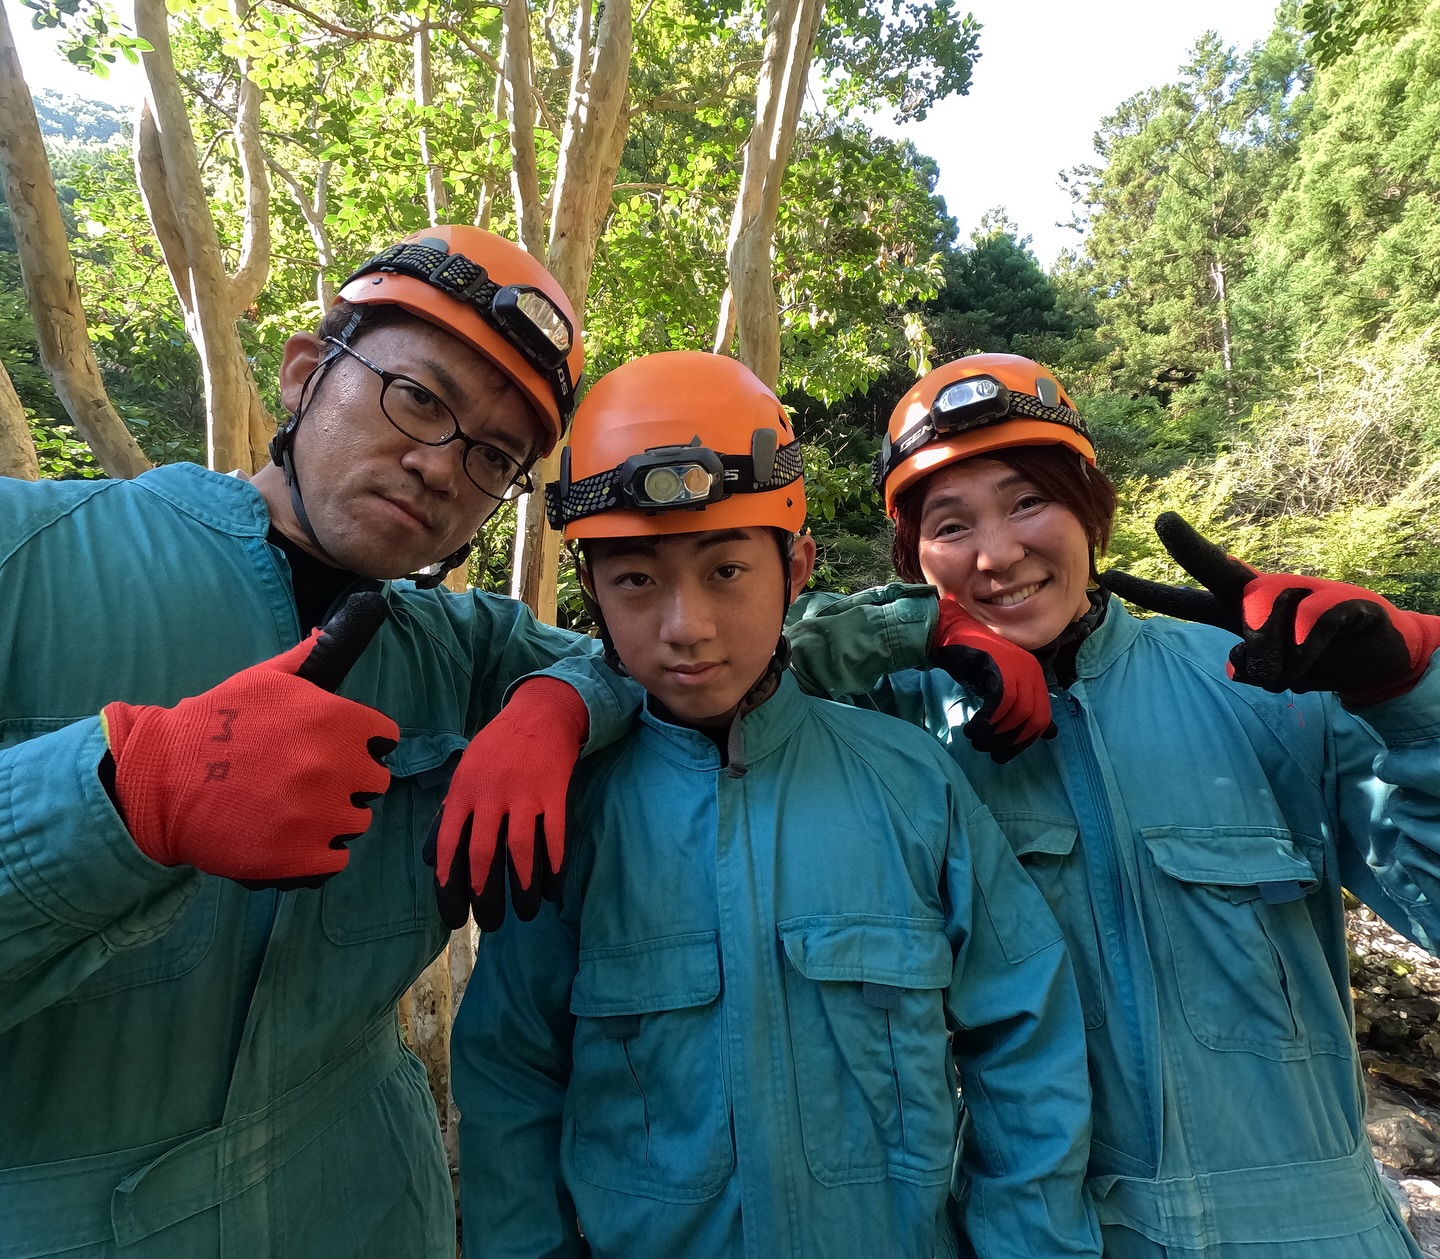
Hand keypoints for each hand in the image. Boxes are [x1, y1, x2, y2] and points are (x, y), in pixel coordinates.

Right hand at [101, 591, 397, 887]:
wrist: (159, 780)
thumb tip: (328, 631)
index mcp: (336, 721)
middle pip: (375, 783)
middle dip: (350, 781)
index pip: (385, 739)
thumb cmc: (212, 724)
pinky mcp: (301, 856)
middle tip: (311, 781)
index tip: (341, 750)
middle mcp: (336, 767)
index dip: (364, 744)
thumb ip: (306, 659)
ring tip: (295, 810)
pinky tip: (292, 838)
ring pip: (358, 821)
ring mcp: (320, 815)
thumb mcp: (262, 680)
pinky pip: (337, 858)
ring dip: (334, 817)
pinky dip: (319, 852)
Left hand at [424, 677, 588, 931]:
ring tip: (524, 913)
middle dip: (485, 897)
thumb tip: (431, 858)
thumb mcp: (464, 772)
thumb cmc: (497, 747)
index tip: (453, 916)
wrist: (540, 714)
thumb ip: (448, 814)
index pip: (449, 847)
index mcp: (463, 793)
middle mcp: (490, 796)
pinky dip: (553, 868)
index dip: (449, 886)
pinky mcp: (554, 795)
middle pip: (484, 857)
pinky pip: (554, 839)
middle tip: (490, 923)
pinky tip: (551, 890)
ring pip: (520, 853)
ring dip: (522, 889)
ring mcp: (524, 796)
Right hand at [931, 598, 1055, 762]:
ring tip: (976, 739)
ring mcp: (1017, 668)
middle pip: (1033, 718)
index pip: (1042, 718)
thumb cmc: (972, 664)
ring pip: (1018, 713)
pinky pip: (1001, 702)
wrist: (950, 634)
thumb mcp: (1002, 688)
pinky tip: (973, 729)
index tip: (1003, 754)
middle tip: (990, 752)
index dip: (1024, 741)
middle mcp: (1031, 672)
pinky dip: (988, 721)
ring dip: (996, 733)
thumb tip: (1050, 733)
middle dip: (1011, 742)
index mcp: (1035, 678)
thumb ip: (1024, 707)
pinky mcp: (999, 667)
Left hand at [1104, 512, 1439, 702]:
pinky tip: (1326, 652)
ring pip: (1270, 633)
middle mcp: (1260, 593)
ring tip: (1307, 661)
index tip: (1107, 577)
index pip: (1181, 601)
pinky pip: (1309, 634)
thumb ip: (1249, 669)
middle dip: (1189, 547)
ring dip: (1287, 664)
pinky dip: (1314, 655)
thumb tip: (1235, 662)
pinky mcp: (1337, 600)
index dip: (1146, 591)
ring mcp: (1299, 590)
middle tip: (1164, 520)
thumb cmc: (1311, 657)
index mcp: (1236, 610)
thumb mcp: (1273, 673)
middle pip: (1218, 569)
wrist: (1373, 656)